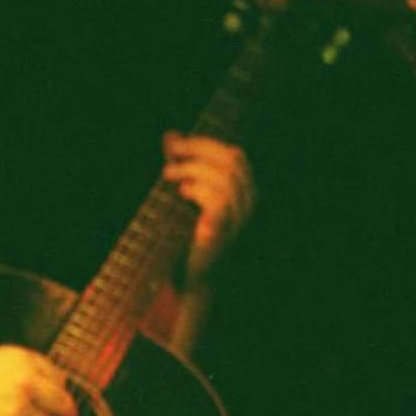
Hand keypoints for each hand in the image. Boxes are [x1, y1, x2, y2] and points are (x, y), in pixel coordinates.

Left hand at [161, 131, 254, 282]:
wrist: (193, 281)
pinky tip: (183, 192)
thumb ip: (182, 165)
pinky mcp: (222, 235)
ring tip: (168, 174)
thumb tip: (171, 134)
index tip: (176, 143)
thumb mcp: (185, 194)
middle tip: (170, 154)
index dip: (206, 144)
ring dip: (193, 170)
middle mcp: (247, 205)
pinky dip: (200, 192)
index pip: (234, 155)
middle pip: (232, 162)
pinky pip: (218, 205)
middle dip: (199, 151)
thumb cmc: (188, 236)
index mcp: (243, 193)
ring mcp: (238, 221)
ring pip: (225, 179)